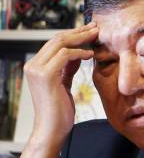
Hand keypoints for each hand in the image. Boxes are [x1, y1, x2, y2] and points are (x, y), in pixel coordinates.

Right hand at [19, 21, 98, 157]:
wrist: (52, 130)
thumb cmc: (59, 110)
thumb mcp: (64, 82)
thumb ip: (67, 67)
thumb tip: (79, 52)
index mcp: (35, 66)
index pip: (55, 42)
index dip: (74, 34)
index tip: (90, 30)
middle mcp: (32, 65)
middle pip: (57, 38)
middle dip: (79, 31)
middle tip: (96, 27)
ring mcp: (36, 70)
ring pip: (60, 43)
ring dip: (81, 38)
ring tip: (96, 36)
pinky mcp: (45, 76)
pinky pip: (64, 55)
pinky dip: (79, 52)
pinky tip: (90, 55)